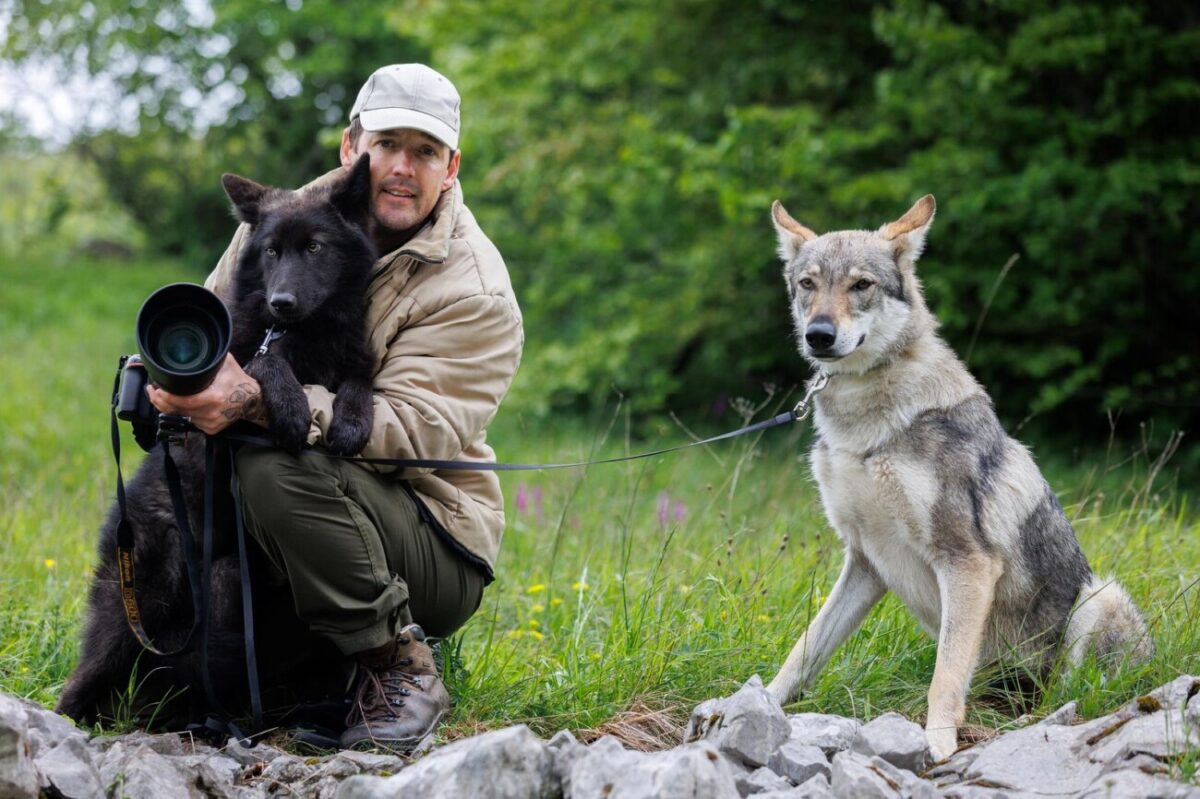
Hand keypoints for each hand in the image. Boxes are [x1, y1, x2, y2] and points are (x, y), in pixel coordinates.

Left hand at [146, 353, 268, 434]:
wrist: (253, 400)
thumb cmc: (238, 380)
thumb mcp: (226, 363)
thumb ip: (210, 358)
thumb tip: (192, 347)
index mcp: (215, 397)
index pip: (184, 401)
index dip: (167, 398)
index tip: (157, 389)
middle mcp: (212, 413)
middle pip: (179, 411)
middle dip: (162, 402)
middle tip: (152, 391)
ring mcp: (212, 423)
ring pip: (183, 417)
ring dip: (170, 408)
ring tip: (162, 397)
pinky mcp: (212, 429)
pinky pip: (191, 422)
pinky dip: (184, 414)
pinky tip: (180, 406)